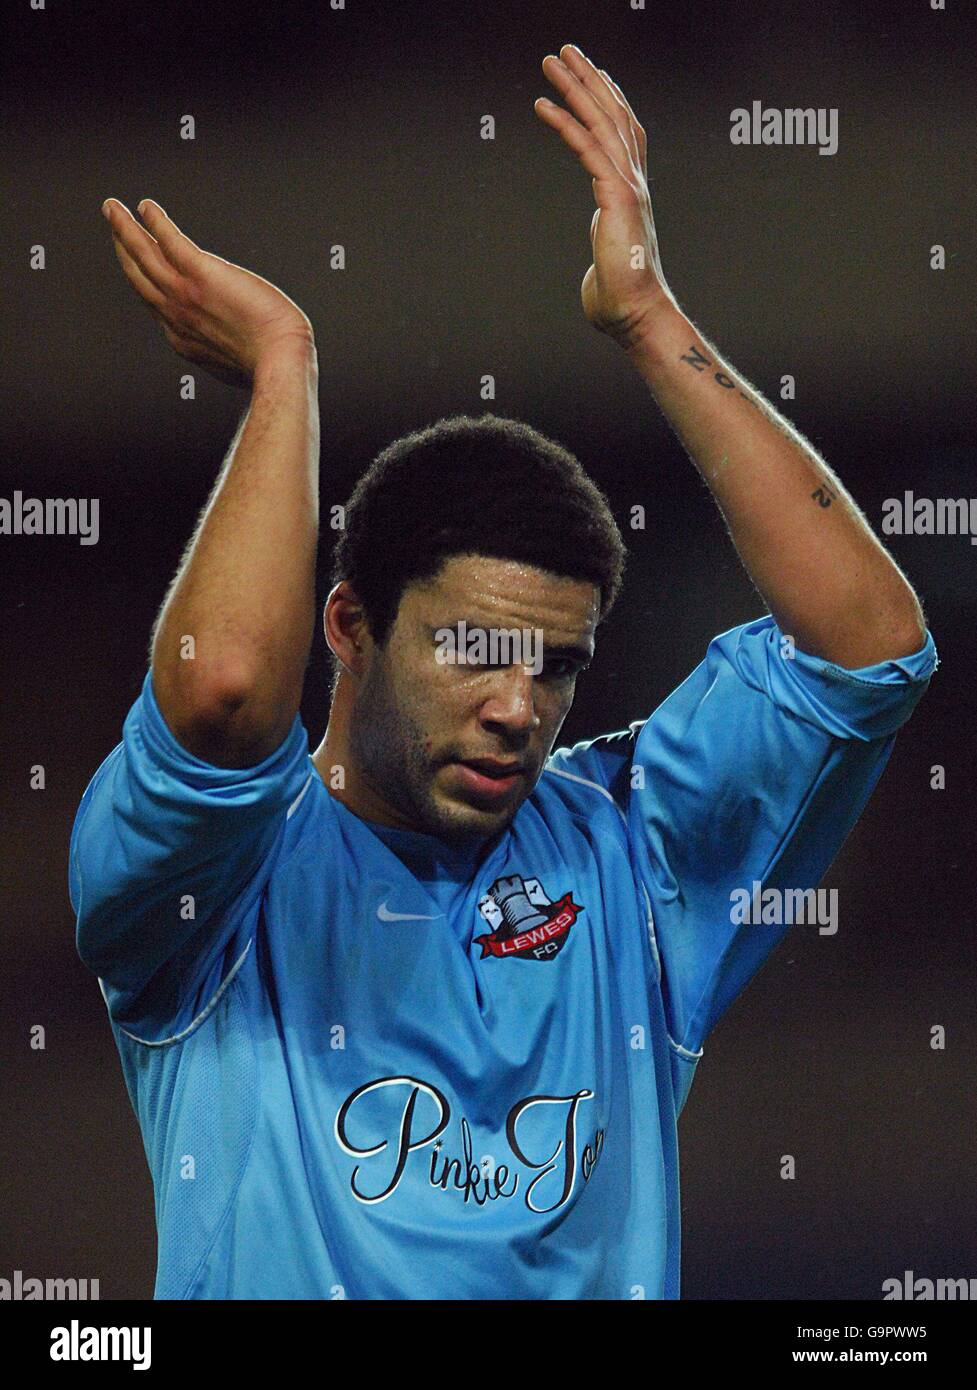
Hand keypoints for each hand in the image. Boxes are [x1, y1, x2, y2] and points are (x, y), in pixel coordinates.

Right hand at [101, 198, 314, 386]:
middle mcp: (176, 314)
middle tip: (114, 226)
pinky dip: (156, 223)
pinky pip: (170, 242)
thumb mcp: (236, 363)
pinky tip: (146, 207)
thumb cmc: (269, 364)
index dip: (142, 279)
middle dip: (123, 249)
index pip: (155, 302)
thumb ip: (225, 350)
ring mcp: (185, 293)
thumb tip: (237, 345)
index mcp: (184, 338)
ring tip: (114, 208)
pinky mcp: (202, 274)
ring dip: (125, 229)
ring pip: (144, 256)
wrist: (279, 360)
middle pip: (139, 276)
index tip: (137, 261)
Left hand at [535, 45, 677, 350]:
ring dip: (577, 87)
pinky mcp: (616, 196)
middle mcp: (633, 183)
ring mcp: (627, 186)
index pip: (624, 136)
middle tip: (567, 52)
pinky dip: (565, 122)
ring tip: (553, 61)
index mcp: (631, 195)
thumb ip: (602, 258)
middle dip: (590, 80)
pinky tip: (544, 104)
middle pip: (614, 116)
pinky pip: (587, 148)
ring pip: (602, 121)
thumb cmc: (620, 301)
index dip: (609, 102)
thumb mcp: (607, 268)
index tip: (594, 77)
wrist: (635, 315)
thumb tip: (598, 275)